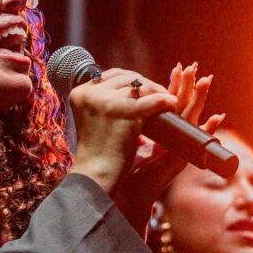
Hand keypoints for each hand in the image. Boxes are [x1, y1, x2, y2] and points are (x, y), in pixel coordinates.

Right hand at [68, 68, 176, 193]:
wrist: (97, 176)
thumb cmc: (99, 153)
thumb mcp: (95, 120)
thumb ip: (105, 102)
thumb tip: (130, 86)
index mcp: (80, 93)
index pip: (111, 76)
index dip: (130, 81)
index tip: (144, 90)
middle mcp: (91, 93)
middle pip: (126, 78)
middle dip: (146, 85)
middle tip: (161, 94)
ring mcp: (106, 100)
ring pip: (141, 86)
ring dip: (157, 91)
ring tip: (168, 101)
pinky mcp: (125, 111)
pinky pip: (152, 100)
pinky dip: (164, 101)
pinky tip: (172, 104)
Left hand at [110, 62, 224, 230]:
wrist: (125, 192)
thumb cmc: (124, 167)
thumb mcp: (128, 137)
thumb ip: (133, 121)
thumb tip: (124, 102)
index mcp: (162, 130)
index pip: (171, 102)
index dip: (175, 85)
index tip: (177, 67)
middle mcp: (174, 137)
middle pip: (185, 105)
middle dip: (190, 85)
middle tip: (194, 67)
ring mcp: (179, 147)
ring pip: (192, 117)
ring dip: (201, 99)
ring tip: (206, 80)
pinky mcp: (181, 158)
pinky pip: (197, 140)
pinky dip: (210, 130)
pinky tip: (217, 118)